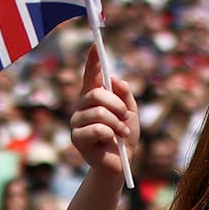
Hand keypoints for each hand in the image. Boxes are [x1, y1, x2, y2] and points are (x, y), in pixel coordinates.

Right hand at [69, 51, 138, 176]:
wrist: (121, 163)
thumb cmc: (124, 136)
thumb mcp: (131, 112)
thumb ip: (125, 95)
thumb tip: (115, 79)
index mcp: (94, 97)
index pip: (91, 75)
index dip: (93, 61)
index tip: (95, 46)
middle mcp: (82, 106)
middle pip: (96, 93)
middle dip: (117, 104)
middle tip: (125, 116)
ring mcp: (77, 122)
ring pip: (98, 111)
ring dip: (117, 123)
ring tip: (122, 133)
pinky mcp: (77, 138)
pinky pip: (97, 128)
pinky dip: (111, 134)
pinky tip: (111, 141)